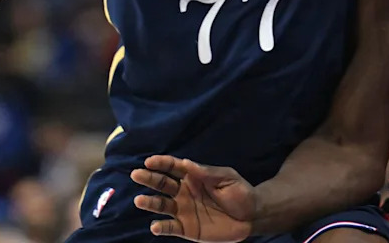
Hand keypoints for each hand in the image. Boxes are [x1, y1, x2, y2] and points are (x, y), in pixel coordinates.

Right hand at [131, 156, 256, 240]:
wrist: (251, 217)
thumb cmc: (240, 193)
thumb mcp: (226, 178)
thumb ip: (207, 173)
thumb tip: (187, 162)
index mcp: (193, 177)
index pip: (173, 167)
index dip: (161, 163)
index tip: (149, 161)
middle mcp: (184, 192)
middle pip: (163, 184)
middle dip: (149, 179)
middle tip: (136, 174)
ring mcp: (184, 211)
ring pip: (162, 205)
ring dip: (150, 203)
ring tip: (140, 200)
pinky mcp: (187, 229)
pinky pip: (171, 227)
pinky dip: (162, 227)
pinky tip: (155, 225)